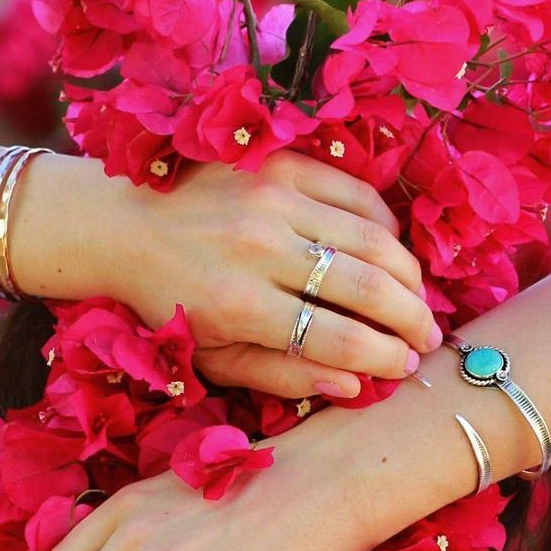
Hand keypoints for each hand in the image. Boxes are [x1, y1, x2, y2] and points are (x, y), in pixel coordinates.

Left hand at [103, 151, 439, 398]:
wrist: (122, 225)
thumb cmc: (170, 304)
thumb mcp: (212, 357)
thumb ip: (280, 377)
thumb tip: (352, 386)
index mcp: (241, 307)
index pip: (337, 338)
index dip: (382, 357)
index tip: (406, 366)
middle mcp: (261, 249)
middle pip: (366, 287)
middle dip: (411, 318)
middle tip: (429, 337)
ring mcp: (273, 199)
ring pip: (372, 239)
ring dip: (409, 274)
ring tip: (419, 299)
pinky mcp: (280, 164)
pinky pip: (356, 193)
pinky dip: (385, 225)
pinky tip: (391, 251)